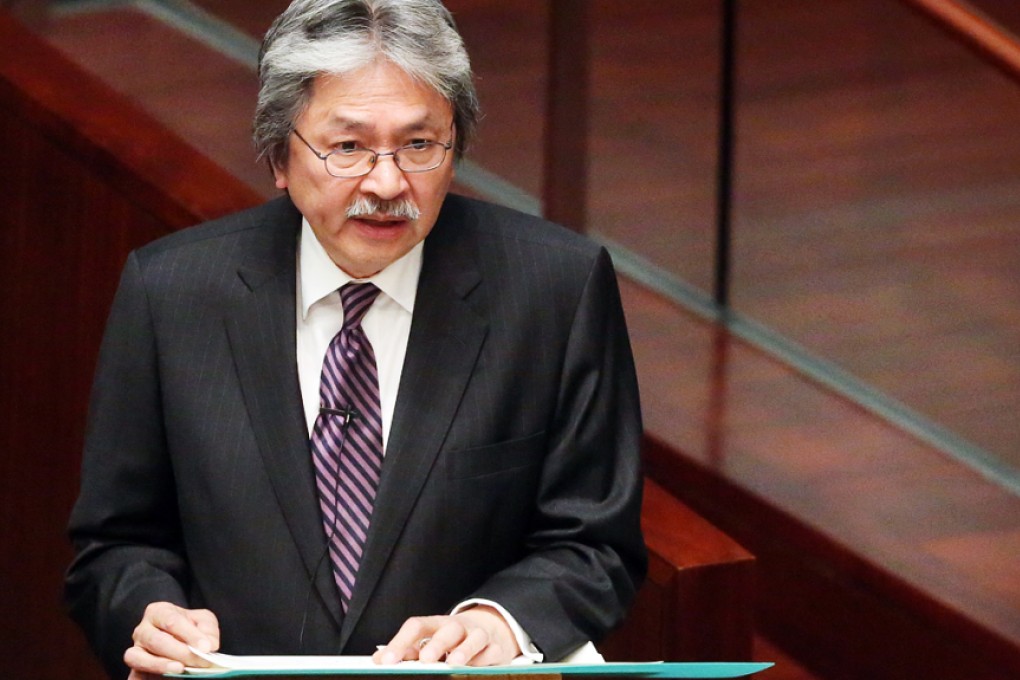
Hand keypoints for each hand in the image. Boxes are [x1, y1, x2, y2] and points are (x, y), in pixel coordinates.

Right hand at [124, 602, 219, 677]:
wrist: (177, 643)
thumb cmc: (189, 628)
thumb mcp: (202, 621)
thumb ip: (207, 629)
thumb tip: (209, 645)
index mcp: (158, 612)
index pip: (172, 621)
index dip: (190, 634)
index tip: (206, 647)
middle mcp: (142, 630)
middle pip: (157, 640)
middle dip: (181, 652)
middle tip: (201, 661)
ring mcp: (135, 650)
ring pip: (140, 657)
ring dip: (162, 664)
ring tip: (181, 669)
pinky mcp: (134, 670)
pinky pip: (134, 675)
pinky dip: (148, 676)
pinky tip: (165, 677)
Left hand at [373, 605, 521, 666]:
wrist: (491, 630)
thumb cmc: (453, 641)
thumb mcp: (430, 641)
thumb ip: (408, 651)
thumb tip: (379, 660)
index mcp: (437, 625)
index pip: (417, 626)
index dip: (400, 642)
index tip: (386, 661)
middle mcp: (458, 627)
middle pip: (448, 629)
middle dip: (437, 644)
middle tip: (425, 659)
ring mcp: (480, 636)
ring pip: (475, 637)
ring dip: (465, 650)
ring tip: (454, 662)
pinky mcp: (497, 648)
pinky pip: (493, 652)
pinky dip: (485, 659)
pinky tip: (477, 668)